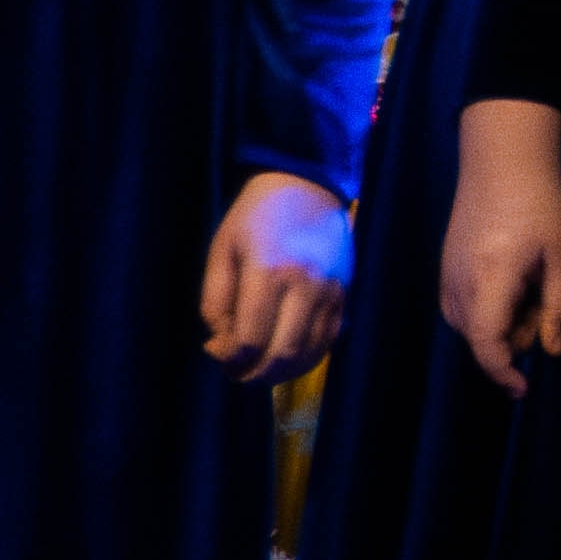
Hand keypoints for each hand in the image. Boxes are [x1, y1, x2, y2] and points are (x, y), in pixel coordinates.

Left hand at [201, 170, 350, 380]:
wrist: (307, 185)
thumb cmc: (254, 217)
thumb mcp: (222, 251)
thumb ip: (215, 302)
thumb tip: (221, 346)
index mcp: (268, 271)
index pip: (250, 339)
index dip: (231, 359)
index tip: (219, 355)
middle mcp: (305, 285)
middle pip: (282, 353)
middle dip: (255, 374)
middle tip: (238, 373)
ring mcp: (330, 291)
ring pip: (310, 352)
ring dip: (282, 372)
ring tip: (261, 369)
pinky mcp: (345, 293)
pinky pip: (329, 339)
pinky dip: (307, 357)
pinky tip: (288, 356)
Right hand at [444, 99, 560, 391]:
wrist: (502, 161)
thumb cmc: (542, 205)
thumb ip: (558, 307)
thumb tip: (552, 350)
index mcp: (490, 280)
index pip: (485, 344)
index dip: (502, 373)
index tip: (524, 388)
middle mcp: (458, 283)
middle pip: (478, 338)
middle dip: (513, 338)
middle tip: (543, 303)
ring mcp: (446, 274)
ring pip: (468, 324)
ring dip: (500, 323)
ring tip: (529, 287)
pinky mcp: (445, 266)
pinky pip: (461, 306)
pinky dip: (486, 310)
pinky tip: (511, 282)